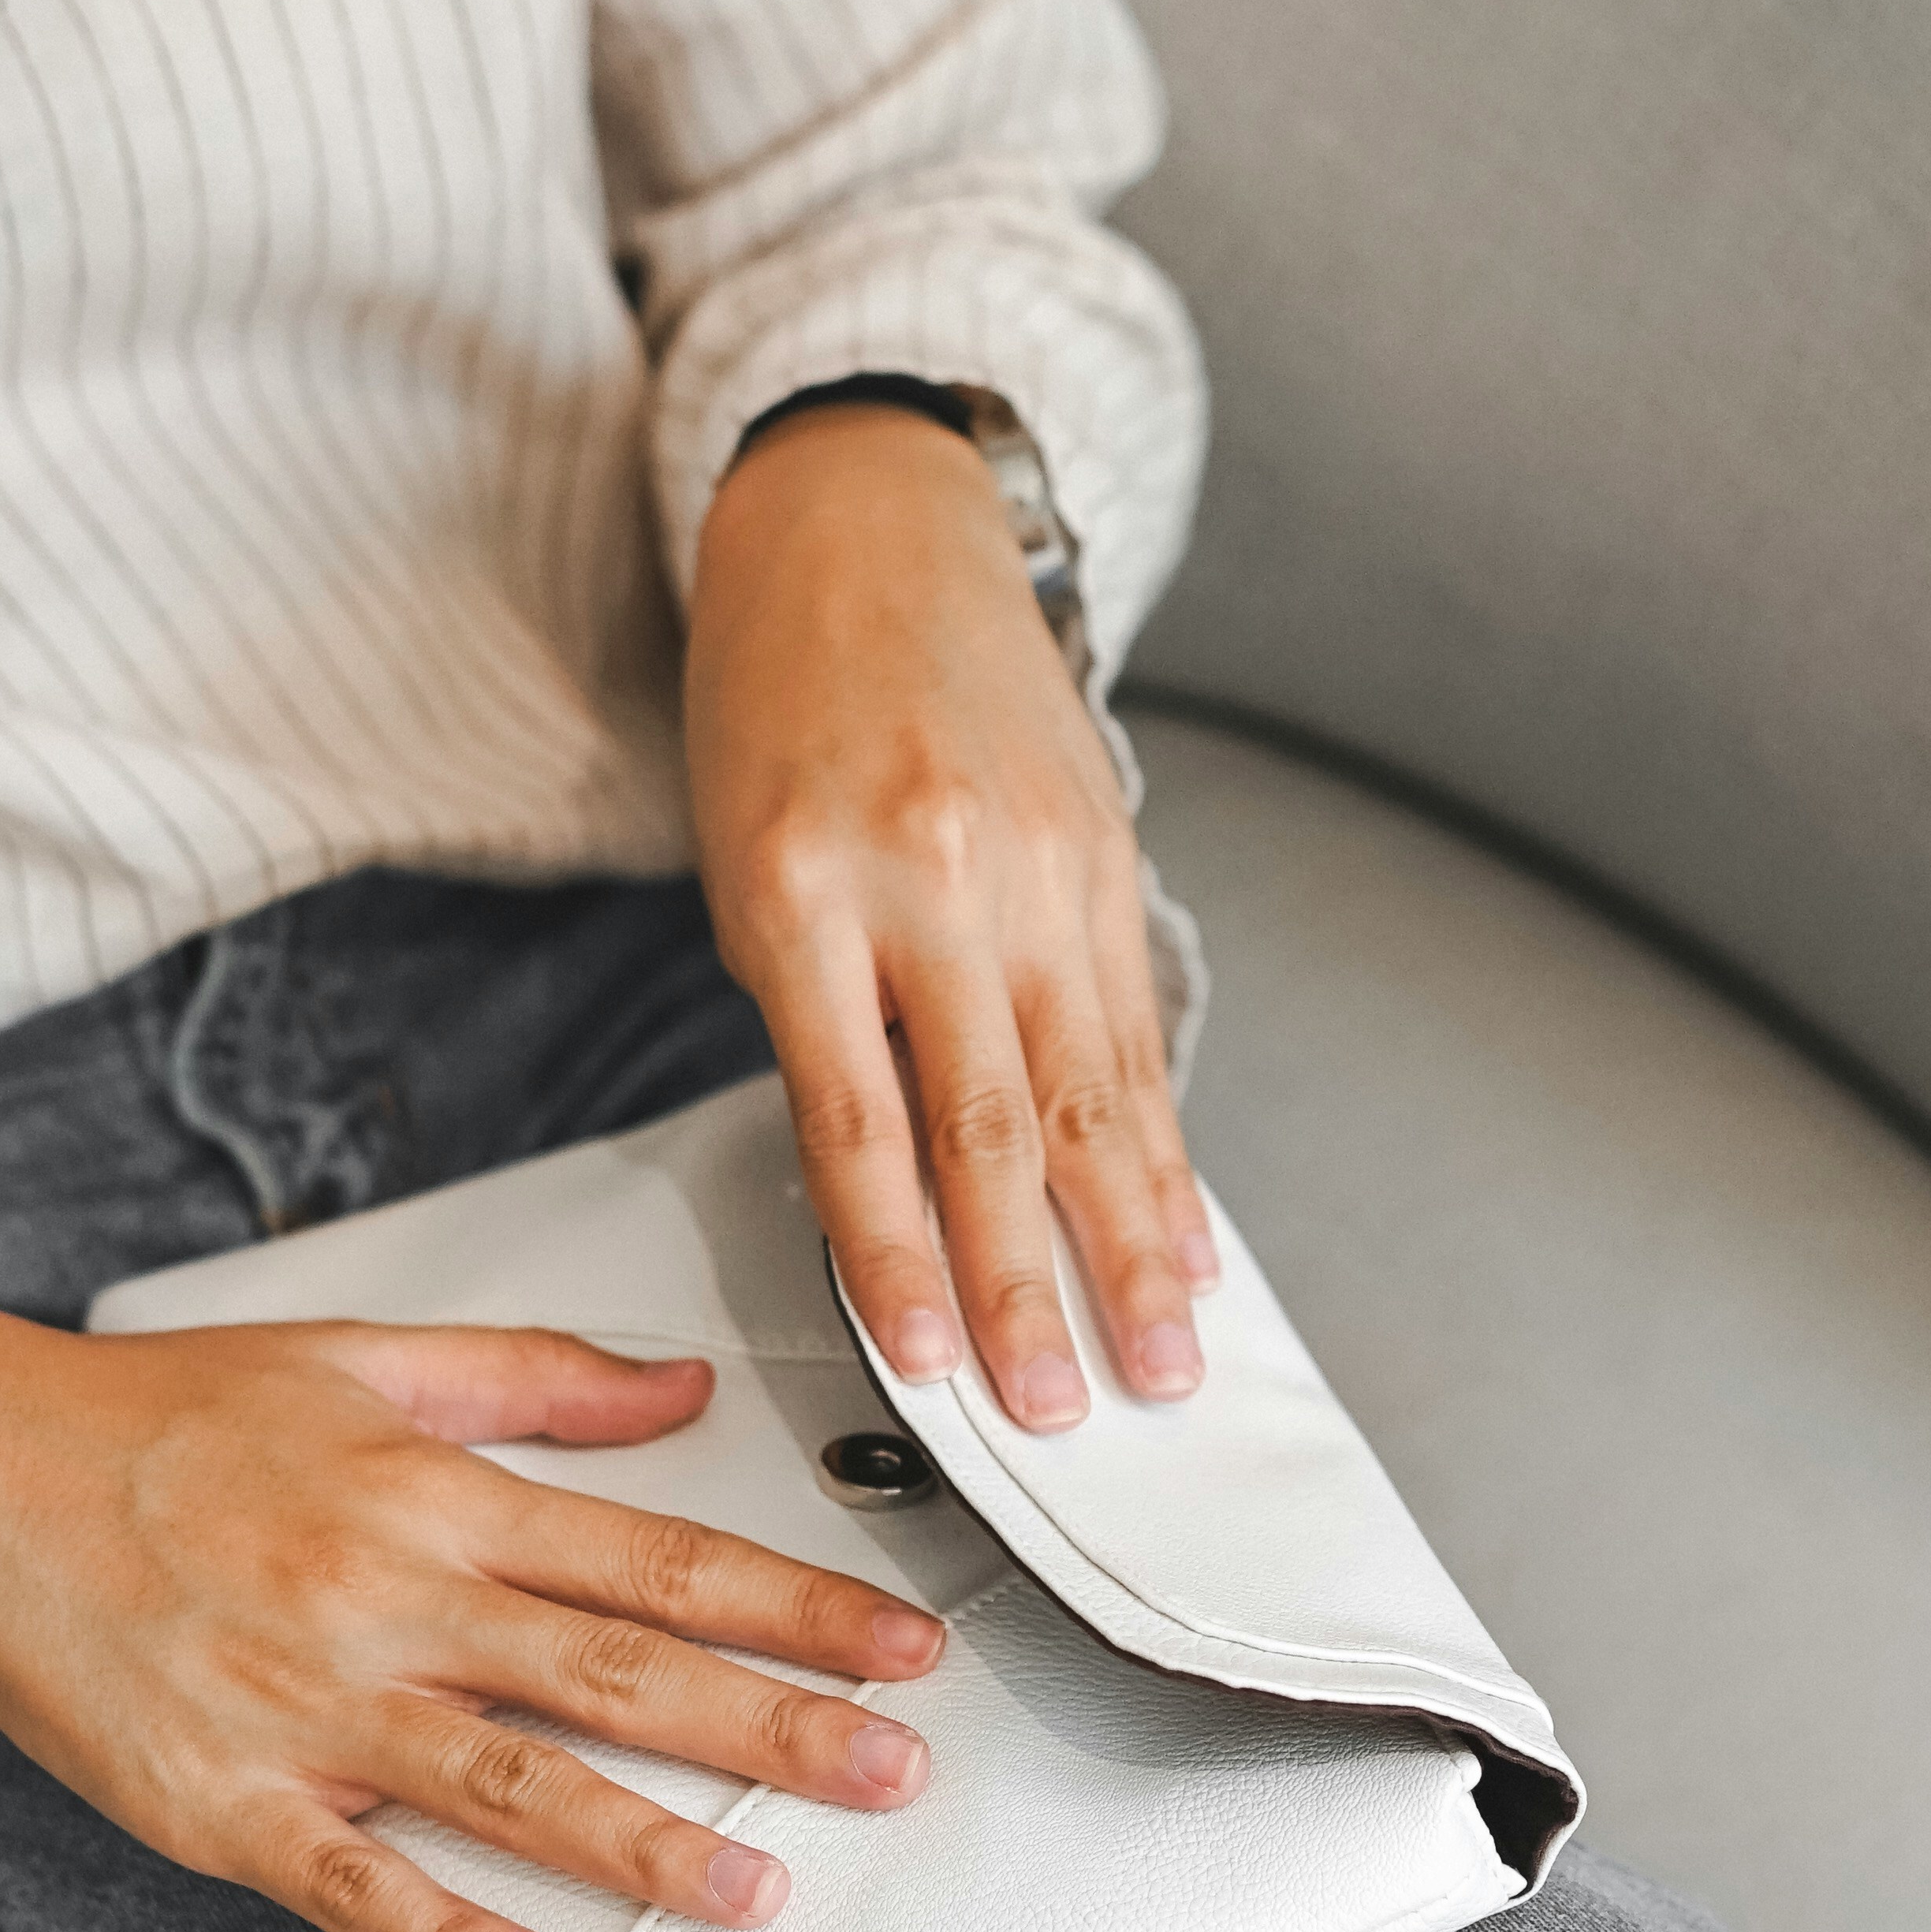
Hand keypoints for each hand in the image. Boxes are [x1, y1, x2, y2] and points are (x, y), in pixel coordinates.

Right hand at [0, 1278, 943, 1931]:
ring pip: (507, 1785)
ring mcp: (305, 1708)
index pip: (655, 1558)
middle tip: (893, 1774)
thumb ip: (533, 1379)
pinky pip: (352, 1880)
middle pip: (615, 1675)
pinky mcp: (220, 1801)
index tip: (904, 1647)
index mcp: (433, 1494)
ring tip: (759, 1889)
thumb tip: (678, 1385)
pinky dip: (446, 1930)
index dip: (793, 1606)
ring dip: (643, 1844)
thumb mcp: (358, 1356)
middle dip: (769, 1729)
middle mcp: (387, 1600)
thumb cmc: (157, 1418)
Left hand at [686, 400, 1216, 1429]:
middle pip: (995, 1125)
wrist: (863, 523)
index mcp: (807, 890)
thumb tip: (890, 1194)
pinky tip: (1186, 1230)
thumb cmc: (775, 705)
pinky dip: (1163, 1144)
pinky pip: (1138, 1028)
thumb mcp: (744, 865)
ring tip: (1165, 1349)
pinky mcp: (1107, 853)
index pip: (863, 1120)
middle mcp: (935, 877)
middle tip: (1069, 1408)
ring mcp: (1037, 864)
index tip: (933, 1365)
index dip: (902, 1258)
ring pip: (1095, 1090)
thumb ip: (815, 1022)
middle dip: (1037, 1286)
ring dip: (1132, 1241)